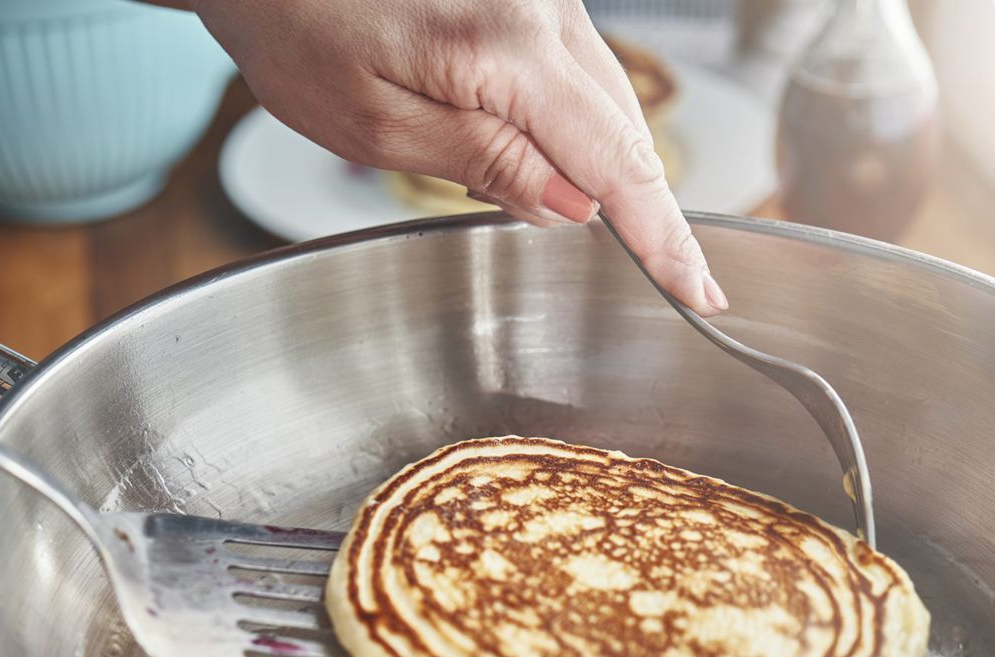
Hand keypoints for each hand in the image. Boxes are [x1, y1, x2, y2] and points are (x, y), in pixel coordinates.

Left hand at [191, 0, 727, 313]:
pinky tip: (549, 163)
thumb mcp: (376, 125)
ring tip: (602, 228)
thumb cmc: (295, 29)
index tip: (699, 290)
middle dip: (642, 210)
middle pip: (626, 130)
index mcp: (504, 46)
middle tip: (675, 281)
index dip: (661, 235)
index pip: (614, 160)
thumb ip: (483, 160)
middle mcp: (542, 8)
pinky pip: (579, 75)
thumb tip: (572, 206)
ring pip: (608, 102)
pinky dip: (579, 129)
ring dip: (608, 169)